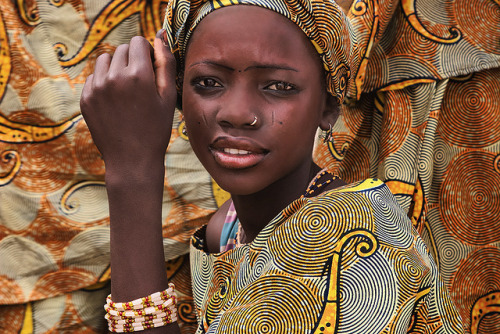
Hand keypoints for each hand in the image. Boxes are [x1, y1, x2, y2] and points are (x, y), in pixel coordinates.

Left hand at [80, 31, 176, 171]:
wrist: (132, 160)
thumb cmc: (156, 129)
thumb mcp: (168, 97)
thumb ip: (165, 63)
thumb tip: (159, 37)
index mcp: (138, 75)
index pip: (138, 42)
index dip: (147, 53)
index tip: (151, 69)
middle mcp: (114, 77)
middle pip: (122, 49)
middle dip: (132, 60)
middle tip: (141, 84)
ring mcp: (96, 88)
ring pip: (105, 60)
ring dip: (116, 67)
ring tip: (126, 90)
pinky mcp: (86, 98)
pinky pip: (94, 77)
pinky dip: (104, 82)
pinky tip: (115, 102)